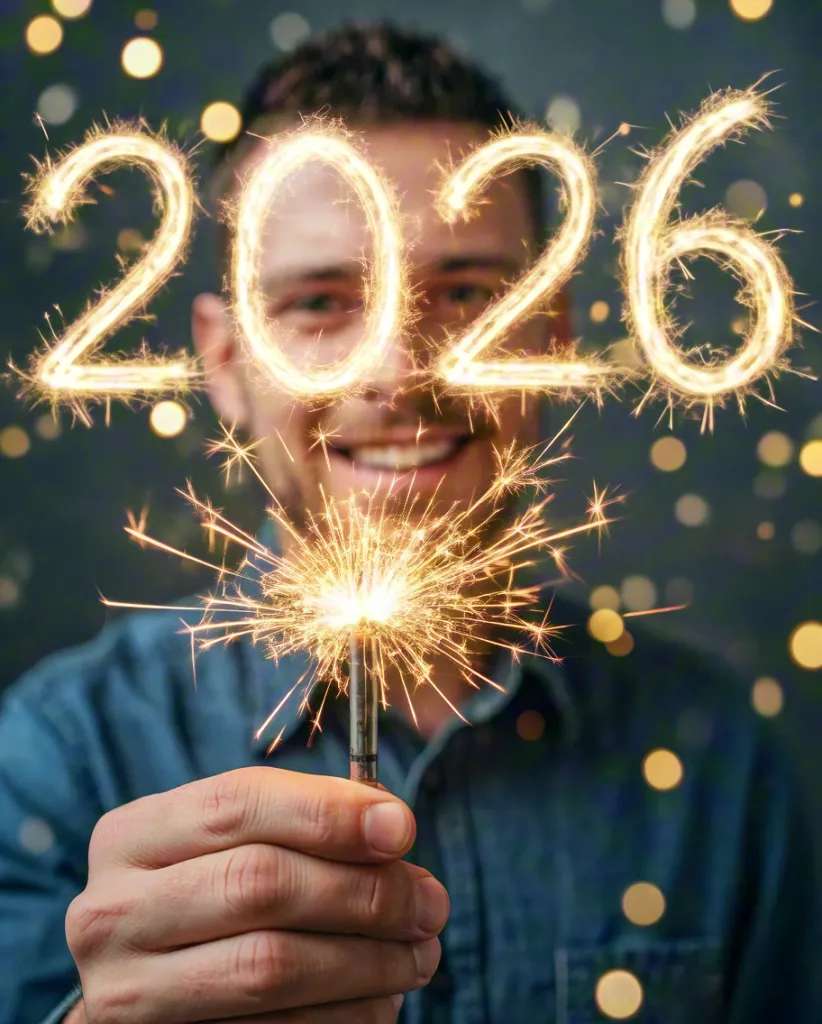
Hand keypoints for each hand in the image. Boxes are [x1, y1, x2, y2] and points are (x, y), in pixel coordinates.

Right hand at [66, 767, 447, 1021]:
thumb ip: (299, 822)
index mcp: (131, 838)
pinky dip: (345, 1016)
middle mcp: (113, 913)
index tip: (402, 827)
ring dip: (368, 961)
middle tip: (429, 903)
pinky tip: (380, 1000)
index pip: (238, 803)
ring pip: (269, 967)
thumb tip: (391, 827)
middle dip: (364, 892)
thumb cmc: (206, 897)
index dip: (329, 812)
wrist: (143, 984)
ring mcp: (127, 995)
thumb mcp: (229, 845)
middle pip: (259, 884)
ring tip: (420, 953)